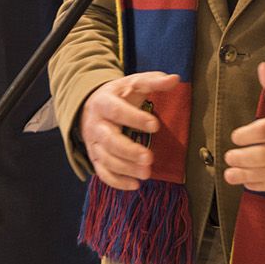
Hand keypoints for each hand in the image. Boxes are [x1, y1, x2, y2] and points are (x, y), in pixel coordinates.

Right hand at [77, 71, 178, 190]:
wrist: (90, 106)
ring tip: (147, 173)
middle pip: (109, 140)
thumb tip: (175, 79)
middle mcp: (96, 124)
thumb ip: (153, 81)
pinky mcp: (95, 158)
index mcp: (104, 103)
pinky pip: (102, 173)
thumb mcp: (133, 84)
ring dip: (126, 168)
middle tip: (149, 158)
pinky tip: (135, 184)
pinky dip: (117, 182)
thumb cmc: (118, 96)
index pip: (117, 111)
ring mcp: (94, 144)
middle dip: (128, 151)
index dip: (134, 118)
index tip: (155, 125)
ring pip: (106, 159)